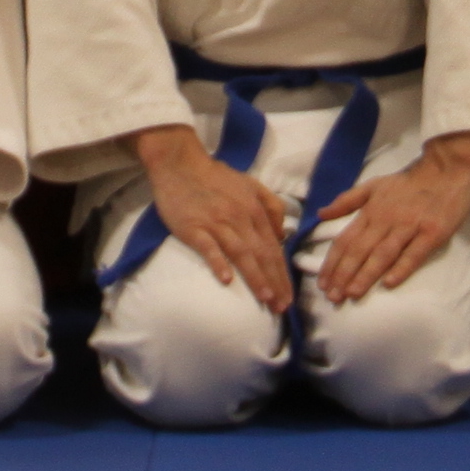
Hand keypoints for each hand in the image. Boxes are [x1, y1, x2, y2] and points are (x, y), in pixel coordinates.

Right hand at [130, 123, 295, 310]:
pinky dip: (218, 262)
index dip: (283, 274)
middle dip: (275, 283)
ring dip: (256, 277)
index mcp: (255, 210)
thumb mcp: (251, 184)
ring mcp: (216, 223)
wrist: (180, 162)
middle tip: (282, 307)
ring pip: (241, 253)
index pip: (274, 248)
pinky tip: (226, 280)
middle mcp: (240, 218)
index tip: (289, 297)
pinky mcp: (194, 227)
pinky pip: (209, 247)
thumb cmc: (215, 176)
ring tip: (266, 298)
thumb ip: (271, 205)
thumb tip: (284, 234)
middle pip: (262, 254)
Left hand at [312, 134, 469, 306]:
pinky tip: (389, 283)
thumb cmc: (409, 182)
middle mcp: (387, 219)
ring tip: (352, 294)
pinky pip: (415, 253)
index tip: (322, 283)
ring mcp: (410, 226)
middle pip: (360, 249)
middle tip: (332, 297)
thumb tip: (320, 214)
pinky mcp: (433, 232)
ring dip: (366, 274)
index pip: (346, 239)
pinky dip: (401, 268)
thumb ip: (347, 201)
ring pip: (383, 254)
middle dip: (344, 274)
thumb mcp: (374, 185)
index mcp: (371, 210)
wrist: (446, 168)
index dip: (332, 262)